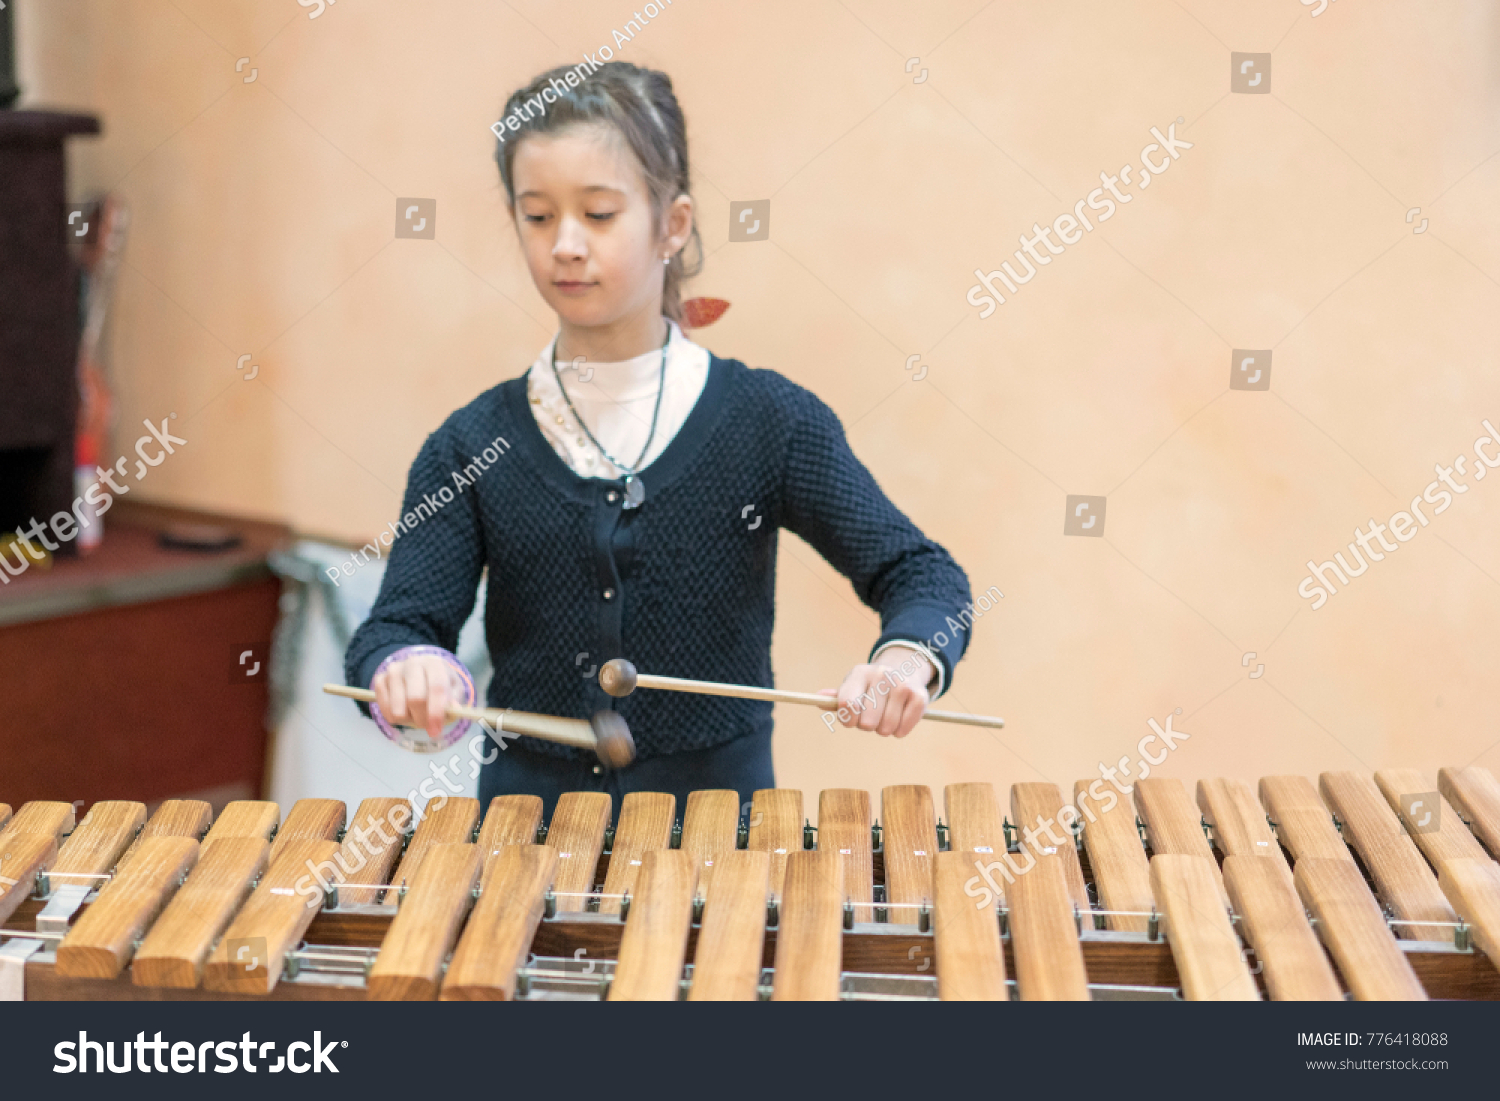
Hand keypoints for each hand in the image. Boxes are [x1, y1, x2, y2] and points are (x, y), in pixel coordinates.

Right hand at [371, 653, 458, 741]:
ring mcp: (394, 671)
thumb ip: (454, 701)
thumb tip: (453, 709)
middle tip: (428, 726)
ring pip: (398, 709)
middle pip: (415, 699)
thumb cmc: (441, 685)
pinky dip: (395, 718)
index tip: (436, 730)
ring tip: (416, 715)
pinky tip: (404, 711)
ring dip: (408, 720)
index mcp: (434, 664)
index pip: (436, 687)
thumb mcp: (454, 691)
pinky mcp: (380, 680)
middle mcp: (412, 663)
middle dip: (422, 719)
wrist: (422, 673)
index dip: (436, 711)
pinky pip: (385, 710)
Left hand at [820, 649, 934, 737]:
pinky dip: (899, 730)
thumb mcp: (852, 687)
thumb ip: (836, 697)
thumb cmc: (870, 686)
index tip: (851, 720)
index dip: (848, 720)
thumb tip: (818, 698)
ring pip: (885, 729)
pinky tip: (899, 717)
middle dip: (867, 725)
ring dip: (883, 729)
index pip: (847, 704)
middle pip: (866, 723)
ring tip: (885, 715)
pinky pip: (902, 729)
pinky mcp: (919, 696)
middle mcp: (882, 675)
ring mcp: (902, 685)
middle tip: (872, 715)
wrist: (904, 670)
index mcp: (860, 673)